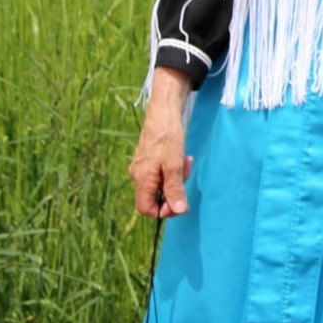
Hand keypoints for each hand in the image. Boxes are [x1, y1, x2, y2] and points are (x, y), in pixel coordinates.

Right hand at [129, 67, 193, 216]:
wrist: (163, 112)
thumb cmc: (167, 136)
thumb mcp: (174, 165)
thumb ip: (175, 189)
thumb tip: (178, 210)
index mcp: (141, 179)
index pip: (146, 209)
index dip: (164, 211)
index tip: (180, 201)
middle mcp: (137, 175)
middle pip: (155, 197)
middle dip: (174, 190)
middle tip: (185, 174)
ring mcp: (142, 167)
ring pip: (160, 185)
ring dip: (176, 178)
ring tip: (185, 161)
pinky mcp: (148, 160)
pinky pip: (161, 173)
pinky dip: (173, 170)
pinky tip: (181, 157)